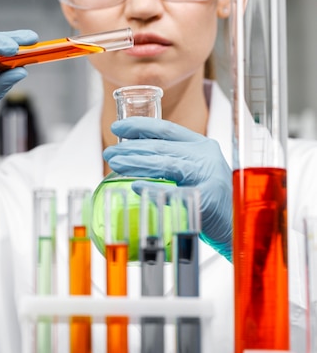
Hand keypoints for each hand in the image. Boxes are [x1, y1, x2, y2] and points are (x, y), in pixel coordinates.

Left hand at [104, 116, 232, 260]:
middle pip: (161, 147)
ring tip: (114, 163)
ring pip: (165, 164)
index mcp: (202, 146)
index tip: (118, 127)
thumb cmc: (214, 200)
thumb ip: (171, 161)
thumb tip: (132, 153)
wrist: (243, 227)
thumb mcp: (195, 172)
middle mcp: (205, 157)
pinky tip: (135, 186)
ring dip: (136, 163)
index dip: (140, 126)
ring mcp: (207, 177)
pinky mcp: (206, 199)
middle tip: (109, 152)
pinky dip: (153, 188)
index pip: (167, 129)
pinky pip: (174, 192)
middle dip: (130, 148)